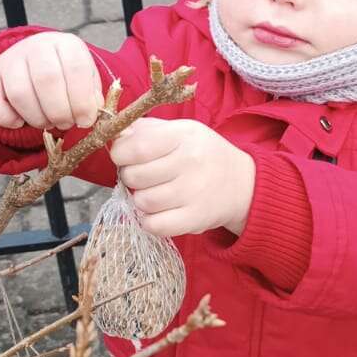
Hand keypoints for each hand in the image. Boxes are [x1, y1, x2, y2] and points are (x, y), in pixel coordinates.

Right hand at [0, 33, 103, 130]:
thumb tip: (90, 114)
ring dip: (37, 118)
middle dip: (59, 112)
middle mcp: (36, 46)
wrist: (34, 63)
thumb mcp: (87, 81)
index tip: (85, 121)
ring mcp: (10, 59)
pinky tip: (20, 122)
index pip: (76, 68)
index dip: (82, 100)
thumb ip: (92, 97)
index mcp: (66, 44)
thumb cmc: (67, 77)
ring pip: (20, 93)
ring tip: (47, 123)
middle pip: (47, 80)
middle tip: (65, 124)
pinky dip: (6, 119)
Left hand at [109, 118, 254, 237]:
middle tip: (143, 176)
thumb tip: (114, 136)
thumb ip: (146, 130)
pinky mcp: (195, 219)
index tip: (124, 157)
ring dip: (140, 200)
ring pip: (142, 202)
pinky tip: (157, 212)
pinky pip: (154, 225)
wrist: (242, 184)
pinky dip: (148, 221)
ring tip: (153, 192)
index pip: (136, 147)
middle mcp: (190, 162)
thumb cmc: (202, 154)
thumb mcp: (181, 131)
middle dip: (130, 177)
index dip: (120, 154)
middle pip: (134, 176)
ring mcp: (193, 193)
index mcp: (184, 136)